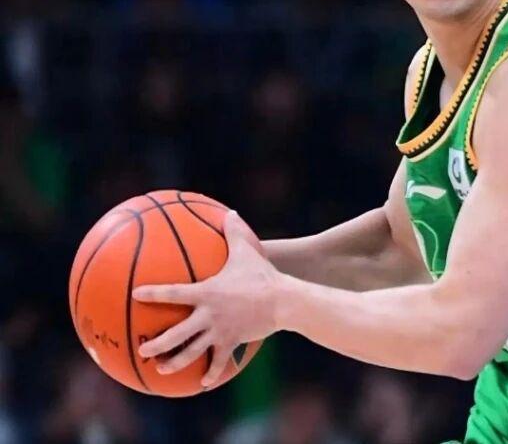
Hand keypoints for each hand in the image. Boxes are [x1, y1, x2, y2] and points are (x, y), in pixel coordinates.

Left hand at [133, 211, 278, 387]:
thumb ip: (235, 232)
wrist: (284, 300)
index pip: (173, 293)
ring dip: (174, 362)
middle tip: (142, 348)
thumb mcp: (248, 250)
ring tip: (160, 368)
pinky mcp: (232, 342)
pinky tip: (202, 383)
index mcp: (206, 292)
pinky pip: (219, 361)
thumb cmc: (263, 274)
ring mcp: (219, 331)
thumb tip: (230, 212)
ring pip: (192, 351)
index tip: (136, 295)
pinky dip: (211, 373)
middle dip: (156, 343)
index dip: (152, 294)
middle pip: (176, 333)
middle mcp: (208, 315)